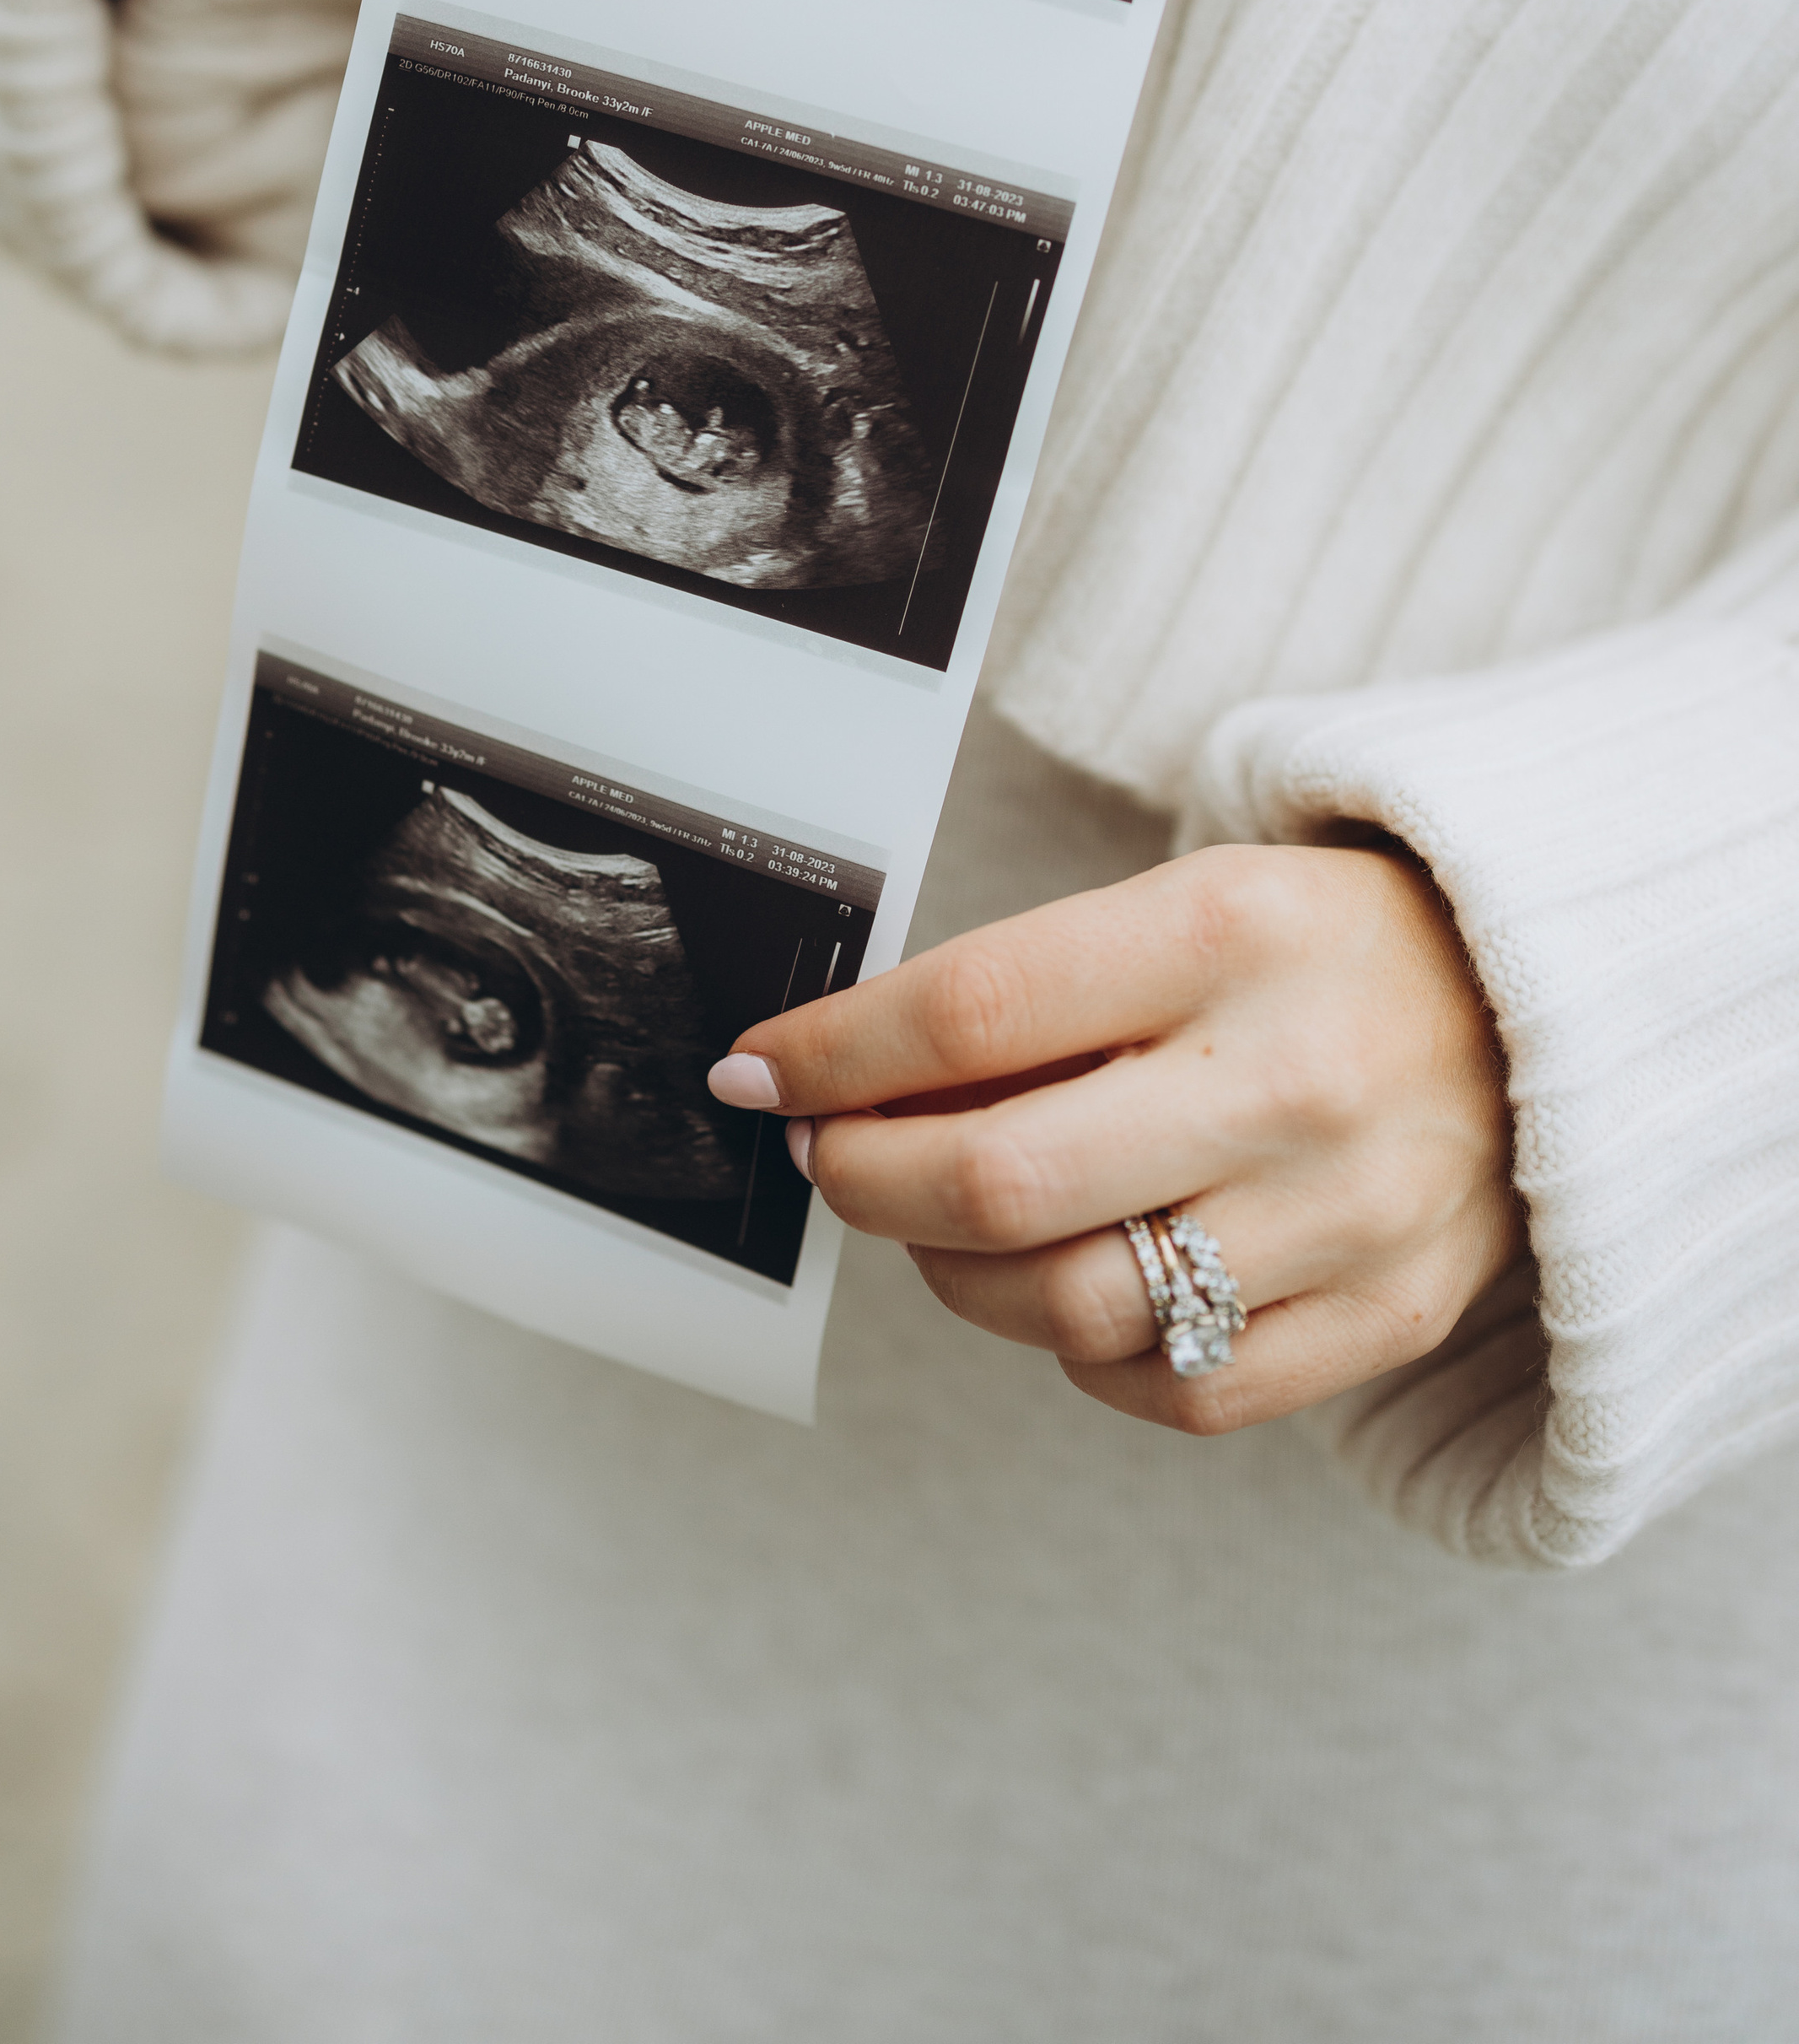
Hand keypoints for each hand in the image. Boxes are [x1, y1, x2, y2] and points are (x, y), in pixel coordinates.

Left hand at [708, 844, 1523, 1432]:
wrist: (1537, 1007)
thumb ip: (1033, 991)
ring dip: (958, 1277)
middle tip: (829, 1159)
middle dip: (864, 1181)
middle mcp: (1291, 1076)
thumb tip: (840, 1079)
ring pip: (1069, 1309)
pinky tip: (1069, 1285)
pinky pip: (1172, 1389)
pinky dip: (1082, 1355)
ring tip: (946, 1223)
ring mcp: (1348, 1213)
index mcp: (1227, 934)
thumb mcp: (1184, 904)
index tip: (757, 1074)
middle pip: (999, 1183)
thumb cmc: (1314, 949)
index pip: (970, 1014)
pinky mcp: (1387, 1315)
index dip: (830, 1057)